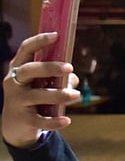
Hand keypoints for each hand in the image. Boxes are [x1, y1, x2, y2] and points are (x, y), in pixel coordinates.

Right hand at [2, 33, 80, 148]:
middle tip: (69, 67)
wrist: (16, 124)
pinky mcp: (23, 119)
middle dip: (49, 68)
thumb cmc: (35, 95)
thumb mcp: (44, 83)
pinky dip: (53, 121)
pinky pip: (40, 120)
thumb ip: (61, 78)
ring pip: (36, 95)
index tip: (56, 35)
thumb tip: (72, 78)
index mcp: (19, 68)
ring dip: (58, 94)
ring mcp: (17, 101)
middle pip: (29, 70)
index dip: (39, 41)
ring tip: (75, 94)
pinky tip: (66, 120)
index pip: (26, 50)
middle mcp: (14, 83)